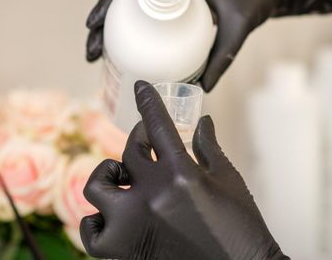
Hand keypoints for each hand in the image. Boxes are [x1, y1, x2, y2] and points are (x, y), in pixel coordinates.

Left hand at [80, 80, 288, 259]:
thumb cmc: (240, 230)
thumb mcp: (229, 182)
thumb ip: (210, 148)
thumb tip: (202, 122)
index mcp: (181, 174)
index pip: (158, 125)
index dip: (148, 101)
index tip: (141, 88)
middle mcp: (152, 195)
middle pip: (129, 151)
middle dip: (138, 139)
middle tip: (146, 142)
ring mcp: (134, 223)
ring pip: (97, 186)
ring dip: (107, 176)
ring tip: (121, 179)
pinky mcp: (124, 250)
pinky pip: (91, 231)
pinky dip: (96, 222)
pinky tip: (110, 217)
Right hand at [86, 0, 331, 90]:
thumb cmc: (256, 0)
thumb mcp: (238, 30)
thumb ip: (223, 58)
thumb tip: (200, 90)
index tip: (94, 24)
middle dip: (105, 21)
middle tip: (93, 50)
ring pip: (135, 4)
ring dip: (115, 26)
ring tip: (103, 53)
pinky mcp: (180, 0)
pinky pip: (149, 9)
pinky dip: (135, 26)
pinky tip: (130, 49)